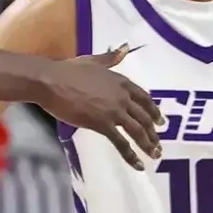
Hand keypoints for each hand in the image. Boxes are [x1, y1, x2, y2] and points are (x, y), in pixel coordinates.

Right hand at [37, 47, 162, 168]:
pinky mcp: (103, 124)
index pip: (145, 98)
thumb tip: (124, 48)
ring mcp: (114, 111)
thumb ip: (111, 58)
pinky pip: (121, 143)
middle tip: (158, 144)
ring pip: (137, 131)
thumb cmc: (68, 71)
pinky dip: (131, 155)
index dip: (154, 111)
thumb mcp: (93, 61)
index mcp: (121, 82)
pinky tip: (138, 165)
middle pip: (144, 117)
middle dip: (153, 132)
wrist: (52, 82)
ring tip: (155, 155)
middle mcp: (122, 97)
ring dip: (148, 145)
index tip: (160, 122)